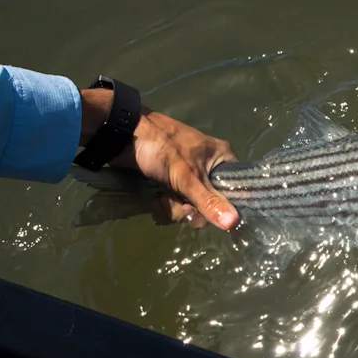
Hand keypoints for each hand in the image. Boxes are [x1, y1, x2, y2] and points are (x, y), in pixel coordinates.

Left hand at [79, 88, 239, 229]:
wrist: (121, 134)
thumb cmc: (160, 146)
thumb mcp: (187, 176)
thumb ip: (209, 201)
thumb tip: (233, 224)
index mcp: (222, 158)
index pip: (236, 190)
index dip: (226, 208)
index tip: (213, 218)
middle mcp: (208, 168)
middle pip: (211, 203)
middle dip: (192, 210)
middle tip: (181, 207)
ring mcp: (189, 176)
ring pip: (191, 206)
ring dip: (174, 210)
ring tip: (161, 199)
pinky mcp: (171, 183)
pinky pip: (176, 204)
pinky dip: (164, 206)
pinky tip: (154, 200)